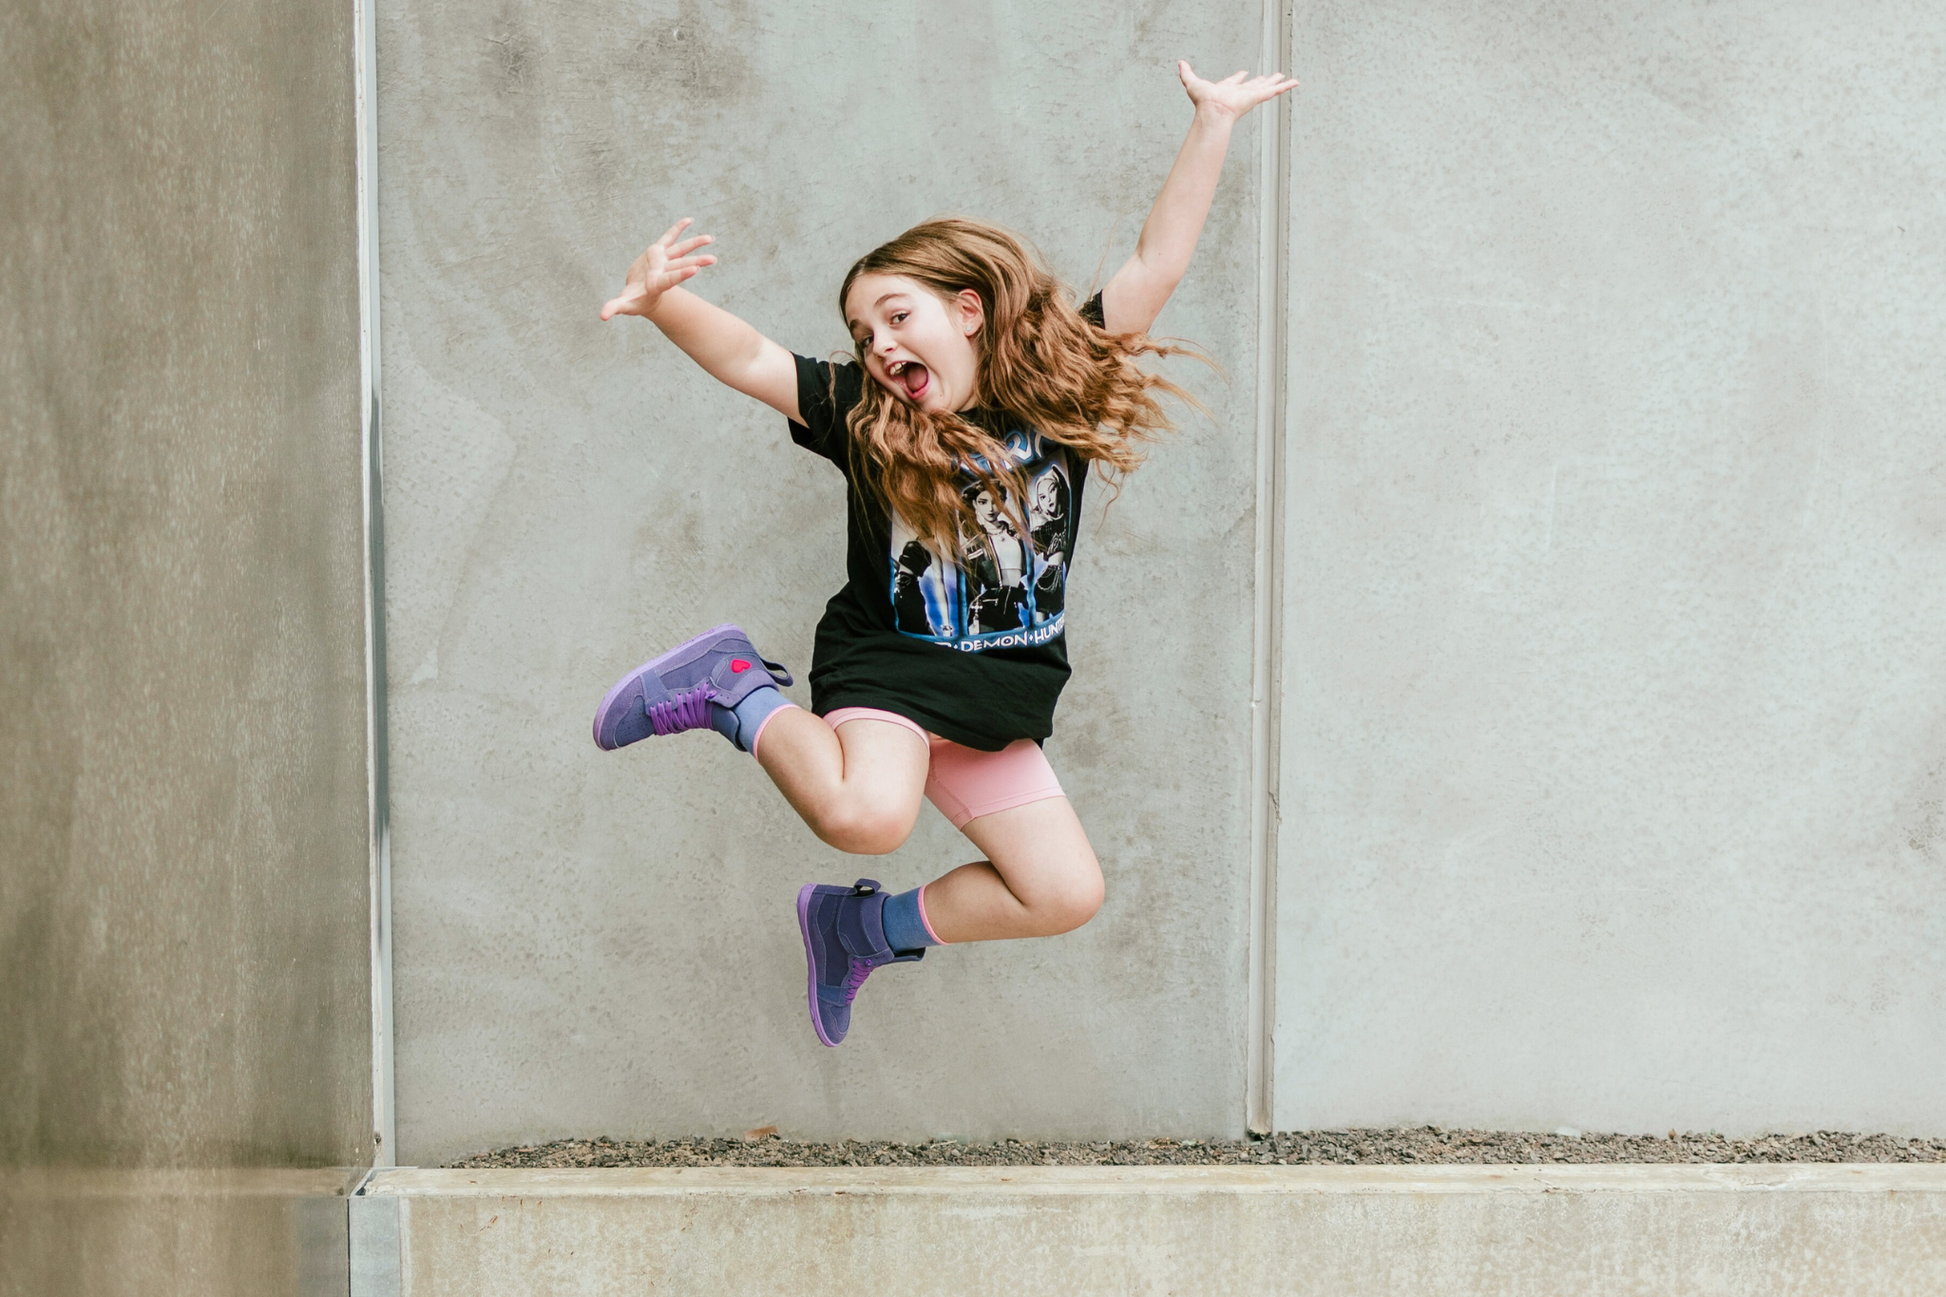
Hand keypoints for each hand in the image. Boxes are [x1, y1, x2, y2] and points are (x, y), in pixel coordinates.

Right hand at [600, 218, 716, 320]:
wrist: (641, 294)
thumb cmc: (633, 301)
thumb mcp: (624, 304)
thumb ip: (615, 308)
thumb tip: (602, 316)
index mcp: (657, 284)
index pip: (670, 279)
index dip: (681, 274)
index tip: (695, 269)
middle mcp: (663, 271)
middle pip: (681, 265)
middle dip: (697, 261)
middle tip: (713, 259)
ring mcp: (662, 261)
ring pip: (681, 250)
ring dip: (695, 244)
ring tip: (711, 238)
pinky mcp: (658, 252)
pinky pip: (670, 238)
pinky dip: (678, 229)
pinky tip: (690, 219)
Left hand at [1177, 60, 1297, 123]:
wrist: (1213, 111)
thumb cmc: (1202, 101)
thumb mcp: (1191, 82)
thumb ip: (1186, 73)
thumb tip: (1179, 63)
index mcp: (1228, 90)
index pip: (1235, 82)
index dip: (1239, 77)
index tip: (1244, 73)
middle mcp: (1241, 93)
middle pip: (1254, 85)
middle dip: (1262, 81)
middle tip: (1271, 76)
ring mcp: (1251, 96)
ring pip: (1267, 88)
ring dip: (1277, 83)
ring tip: (1286, 78)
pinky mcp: (1259, 97)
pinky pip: (1275, 91)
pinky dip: (1286, 87)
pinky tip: (1295, 82)